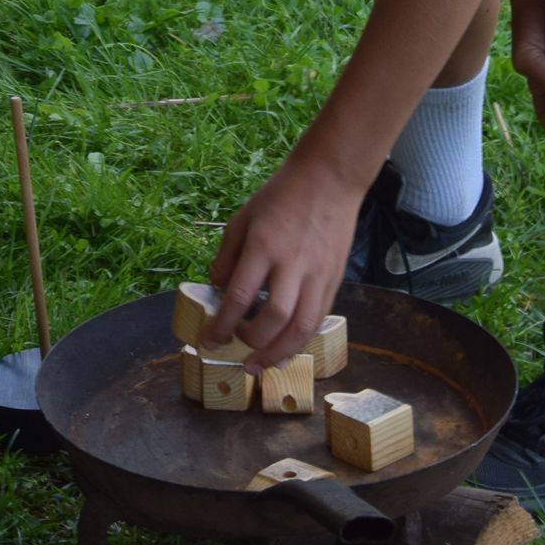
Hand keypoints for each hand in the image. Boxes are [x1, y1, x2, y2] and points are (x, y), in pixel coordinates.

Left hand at [206, 148, 365, 369]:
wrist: (329, 180)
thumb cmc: (280, 197)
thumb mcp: (242, 218)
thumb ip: (227, 257)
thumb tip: (219, 290)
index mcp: (264, 245)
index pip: (240, 295)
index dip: (222, 325)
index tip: (209, 342)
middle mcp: (292, 263)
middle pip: (274, 318)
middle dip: (251, 342)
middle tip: (236, 347)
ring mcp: (318, 274)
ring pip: (301, 327)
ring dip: (278, 353)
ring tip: (259, 365)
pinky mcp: (334, 280)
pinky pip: (317, 320)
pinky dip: (300, 341)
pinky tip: (284, 349)